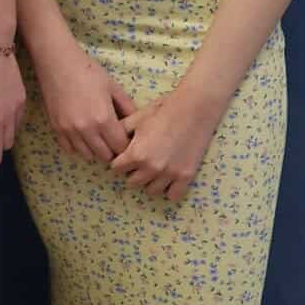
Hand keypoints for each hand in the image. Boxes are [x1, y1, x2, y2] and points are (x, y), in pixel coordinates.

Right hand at [31, 34, 136, 162]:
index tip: (126, 139)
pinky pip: (70, 150)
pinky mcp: (56, 129)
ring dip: (96, 150)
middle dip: (112, 150)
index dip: (126, 145)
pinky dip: (79, 147)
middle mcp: (86, 130)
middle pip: (105, 156)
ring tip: (98, 137)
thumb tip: (136, 123)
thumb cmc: (88, 71)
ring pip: (87, 156)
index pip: (120, 147)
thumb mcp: (113, 87)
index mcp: (104, 119)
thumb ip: (127, 107)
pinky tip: (83, 135)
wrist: (58, 63)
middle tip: (113, 139)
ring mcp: (69, 131)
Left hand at [109, 82, 222, 199]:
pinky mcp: (186, 176)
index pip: (116, 169)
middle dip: (134, 172)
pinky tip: (169, 178)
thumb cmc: (163, 110)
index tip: (125, 158)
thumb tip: (110, 143)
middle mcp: (151, 168)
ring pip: (151, 190)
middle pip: (132, 182)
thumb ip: (120, 133)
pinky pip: (172, 195)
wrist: (193, 108)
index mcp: (136, 154)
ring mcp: (169, 174)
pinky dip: (169, 189)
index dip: (119, 162)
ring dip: (150, 181)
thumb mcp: (136, 119)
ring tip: (155, 169)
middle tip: (141, 162)